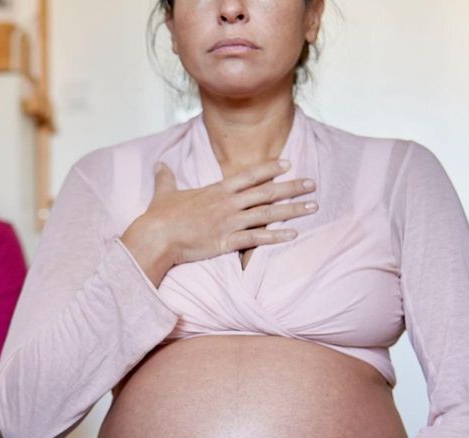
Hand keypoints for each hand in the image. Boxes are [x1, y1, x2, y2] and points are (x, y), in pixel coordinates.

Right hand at [120, 160, 317, 285]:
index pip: (249, 176)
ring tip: (312, 206)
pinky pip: (257, 238)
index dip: (270, 169)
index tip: (288, 164)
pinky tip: (293, 234)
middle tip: (312, 183)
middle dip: (292, 187)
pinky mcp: (227, 241)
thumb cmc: (159, 217)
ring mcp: (229, 222)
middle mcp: (227, 203)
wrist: (156, 237)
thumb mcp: (163, 193)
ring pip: (267, 213)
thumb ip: (165, 178)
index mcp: (216, 190)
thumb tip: (159, 165)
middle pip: (266, 192)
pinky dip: (276, 236)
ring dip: (292, 210)